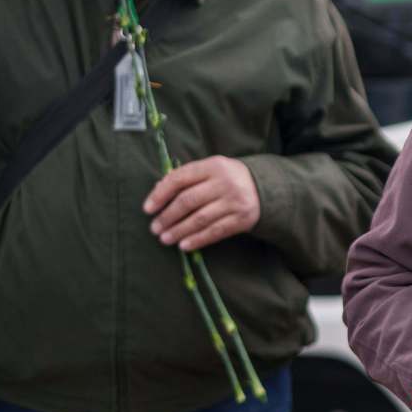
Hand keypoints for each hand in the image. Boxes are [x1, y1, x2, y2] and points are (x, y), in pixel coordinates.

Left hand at [143, 156, 260, 250]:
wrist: (264, 188)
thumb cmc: (227, 178)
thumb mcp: (209, 170)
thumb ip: (186, 177)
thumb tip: (157, 189)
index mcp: (213, 166)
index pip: (180, 178)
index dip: (160, 194)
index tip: (147, 209)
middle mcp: (224, 182)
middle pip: (188, 201)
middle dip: (167, 216)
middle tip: (154, 228)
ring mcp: (234, 202)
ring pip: (200, 219)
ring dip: (179, 231)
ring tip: (164, 239)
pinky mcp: (242, 219)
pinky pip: (215, 232)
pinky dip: (198, 240)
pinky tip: (184, 245)